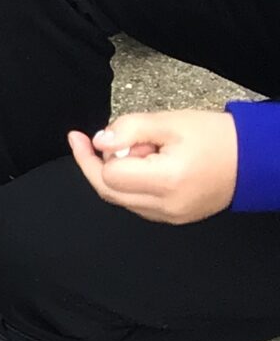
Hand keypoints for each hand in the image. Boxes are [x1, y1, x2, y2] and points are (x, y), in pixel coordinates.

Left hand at [67, 108, 238, 225]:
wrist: (254, 160)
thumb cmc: (218, 138)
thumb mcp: (169, 122)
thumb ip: (128, 129)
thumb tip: (99, 141)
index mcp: (167, 181)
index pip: (109, 175)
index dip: (93, 154)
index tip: (85, 136)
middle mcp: (166, 207)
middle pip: (108, 192)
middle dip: (95, 165)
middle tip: (90, 141)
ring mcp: (170, 217)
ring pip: (121, 199)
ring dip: (115, 174)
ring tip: (140, 149)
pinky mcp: (174, 218)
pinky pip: (137, 204)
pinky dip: (130, 183)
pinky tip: (144, 163)